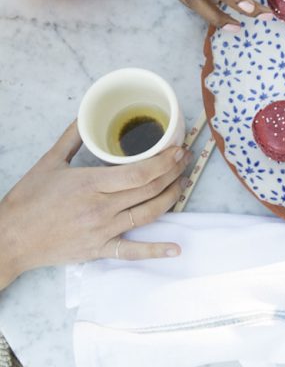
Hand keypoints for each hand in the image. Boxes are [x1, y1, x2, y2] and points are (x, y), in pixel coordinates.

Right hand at [0, 123, 191, 288]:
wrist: (9, 238)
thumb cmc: (27, 199)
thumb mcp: (49, 161)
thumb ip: (73, 137)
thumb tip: (86, 115)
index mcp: (91, 183)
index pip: (139, 172)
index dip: (164, 161)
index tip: (178, 150)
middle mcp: (101, 208)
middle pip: (149, 189)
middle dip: (172, 172)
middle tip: (185, 160)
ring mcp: (102, 231)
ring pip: (147, 214)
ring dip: (171, 198)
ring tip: (183, 183)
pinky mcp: (98, 249)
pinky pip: (132, 251)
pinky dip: (155, 250)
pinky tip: (175, 249)